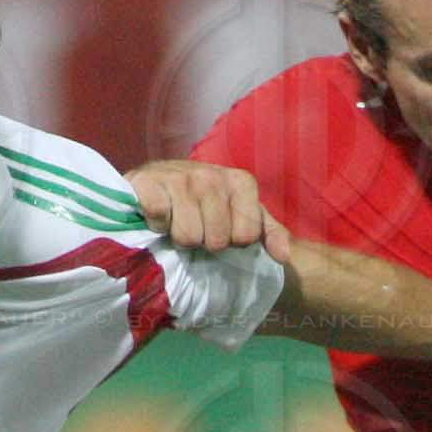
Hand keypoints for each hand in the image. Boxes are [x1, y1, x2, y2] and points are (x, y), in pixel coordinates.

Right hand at [124, 158, 292, 264]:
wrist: (157, 182)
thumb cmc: (205, 204)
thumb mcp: (243, 215)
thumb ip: (268, 232)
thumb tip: (283, 256)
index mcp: (240, 182)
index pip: (245, 236)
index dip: (232, 242)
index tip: (220, 229)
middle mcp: (210, 175)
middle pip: (216, 240)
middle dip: (203, 241)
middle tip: (195, 227)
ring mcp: (179, 176)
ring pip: (188, 236)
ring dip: (179, 237)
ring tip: (176, 222)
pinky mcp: (148, 182)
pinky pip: (160, 219)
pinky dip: (156, 225)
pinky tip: (158, 216)